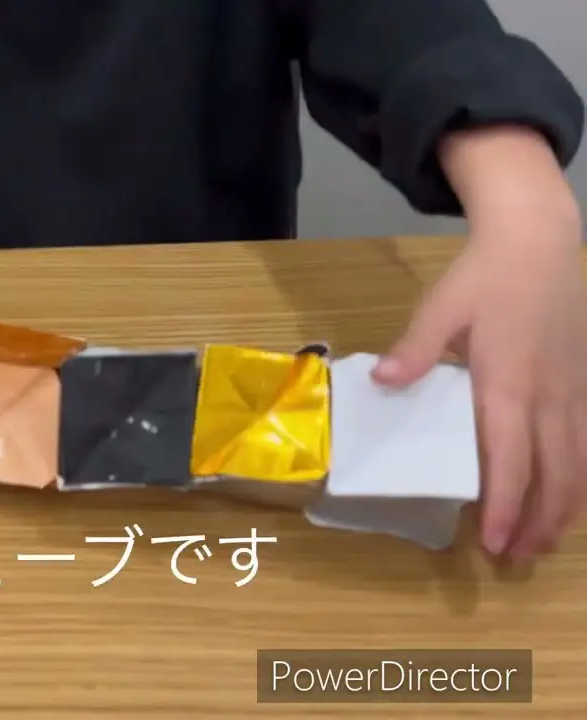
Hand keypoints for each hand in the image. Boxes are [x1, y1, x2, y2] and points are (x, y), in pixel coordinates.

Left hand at [373, 207, 586, 558]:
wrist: (539, 240)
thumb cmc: (485, 276)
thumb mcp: (441, 307)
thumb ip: (415, 349)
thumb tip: (382, 382)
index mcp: (509, 385)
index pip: (510, 461)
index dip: (504, 506)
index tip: (492, 543)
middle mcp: (550, 397)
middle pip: (554, 476)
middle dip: (537, 523)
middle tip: (515, 558)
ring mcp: (574, 391)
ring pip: (579, 464)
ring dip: (562, 507)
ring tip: (541, 541)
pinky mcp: (584, 382)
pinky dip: (578, 476)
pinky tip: (567, 493)